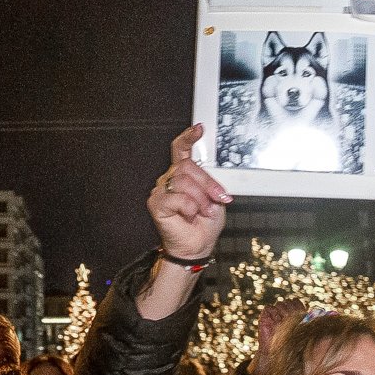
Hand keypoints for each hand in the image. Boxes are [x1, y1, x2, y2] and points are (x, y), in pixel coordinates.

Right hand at [148, 125, 231, 259]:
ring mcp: (161, 190)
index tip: (199, 128)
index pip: (180, 150)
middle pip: (187, 167)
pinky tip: (190, 215)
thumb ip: (211, 183)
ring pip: (184, 181)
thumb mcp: (215, 198)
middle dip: (207, 184)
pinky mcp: (156, 203)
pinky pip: (178, 197)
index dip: (188, 137)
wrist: (197, 246)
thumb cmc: (204, 224)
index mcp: (184, 175)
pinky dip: (190, 207)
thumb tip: (209, 180)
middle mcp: (170, 179)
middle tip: (218, 198)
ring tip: (203, 211)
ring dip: (200, 199)